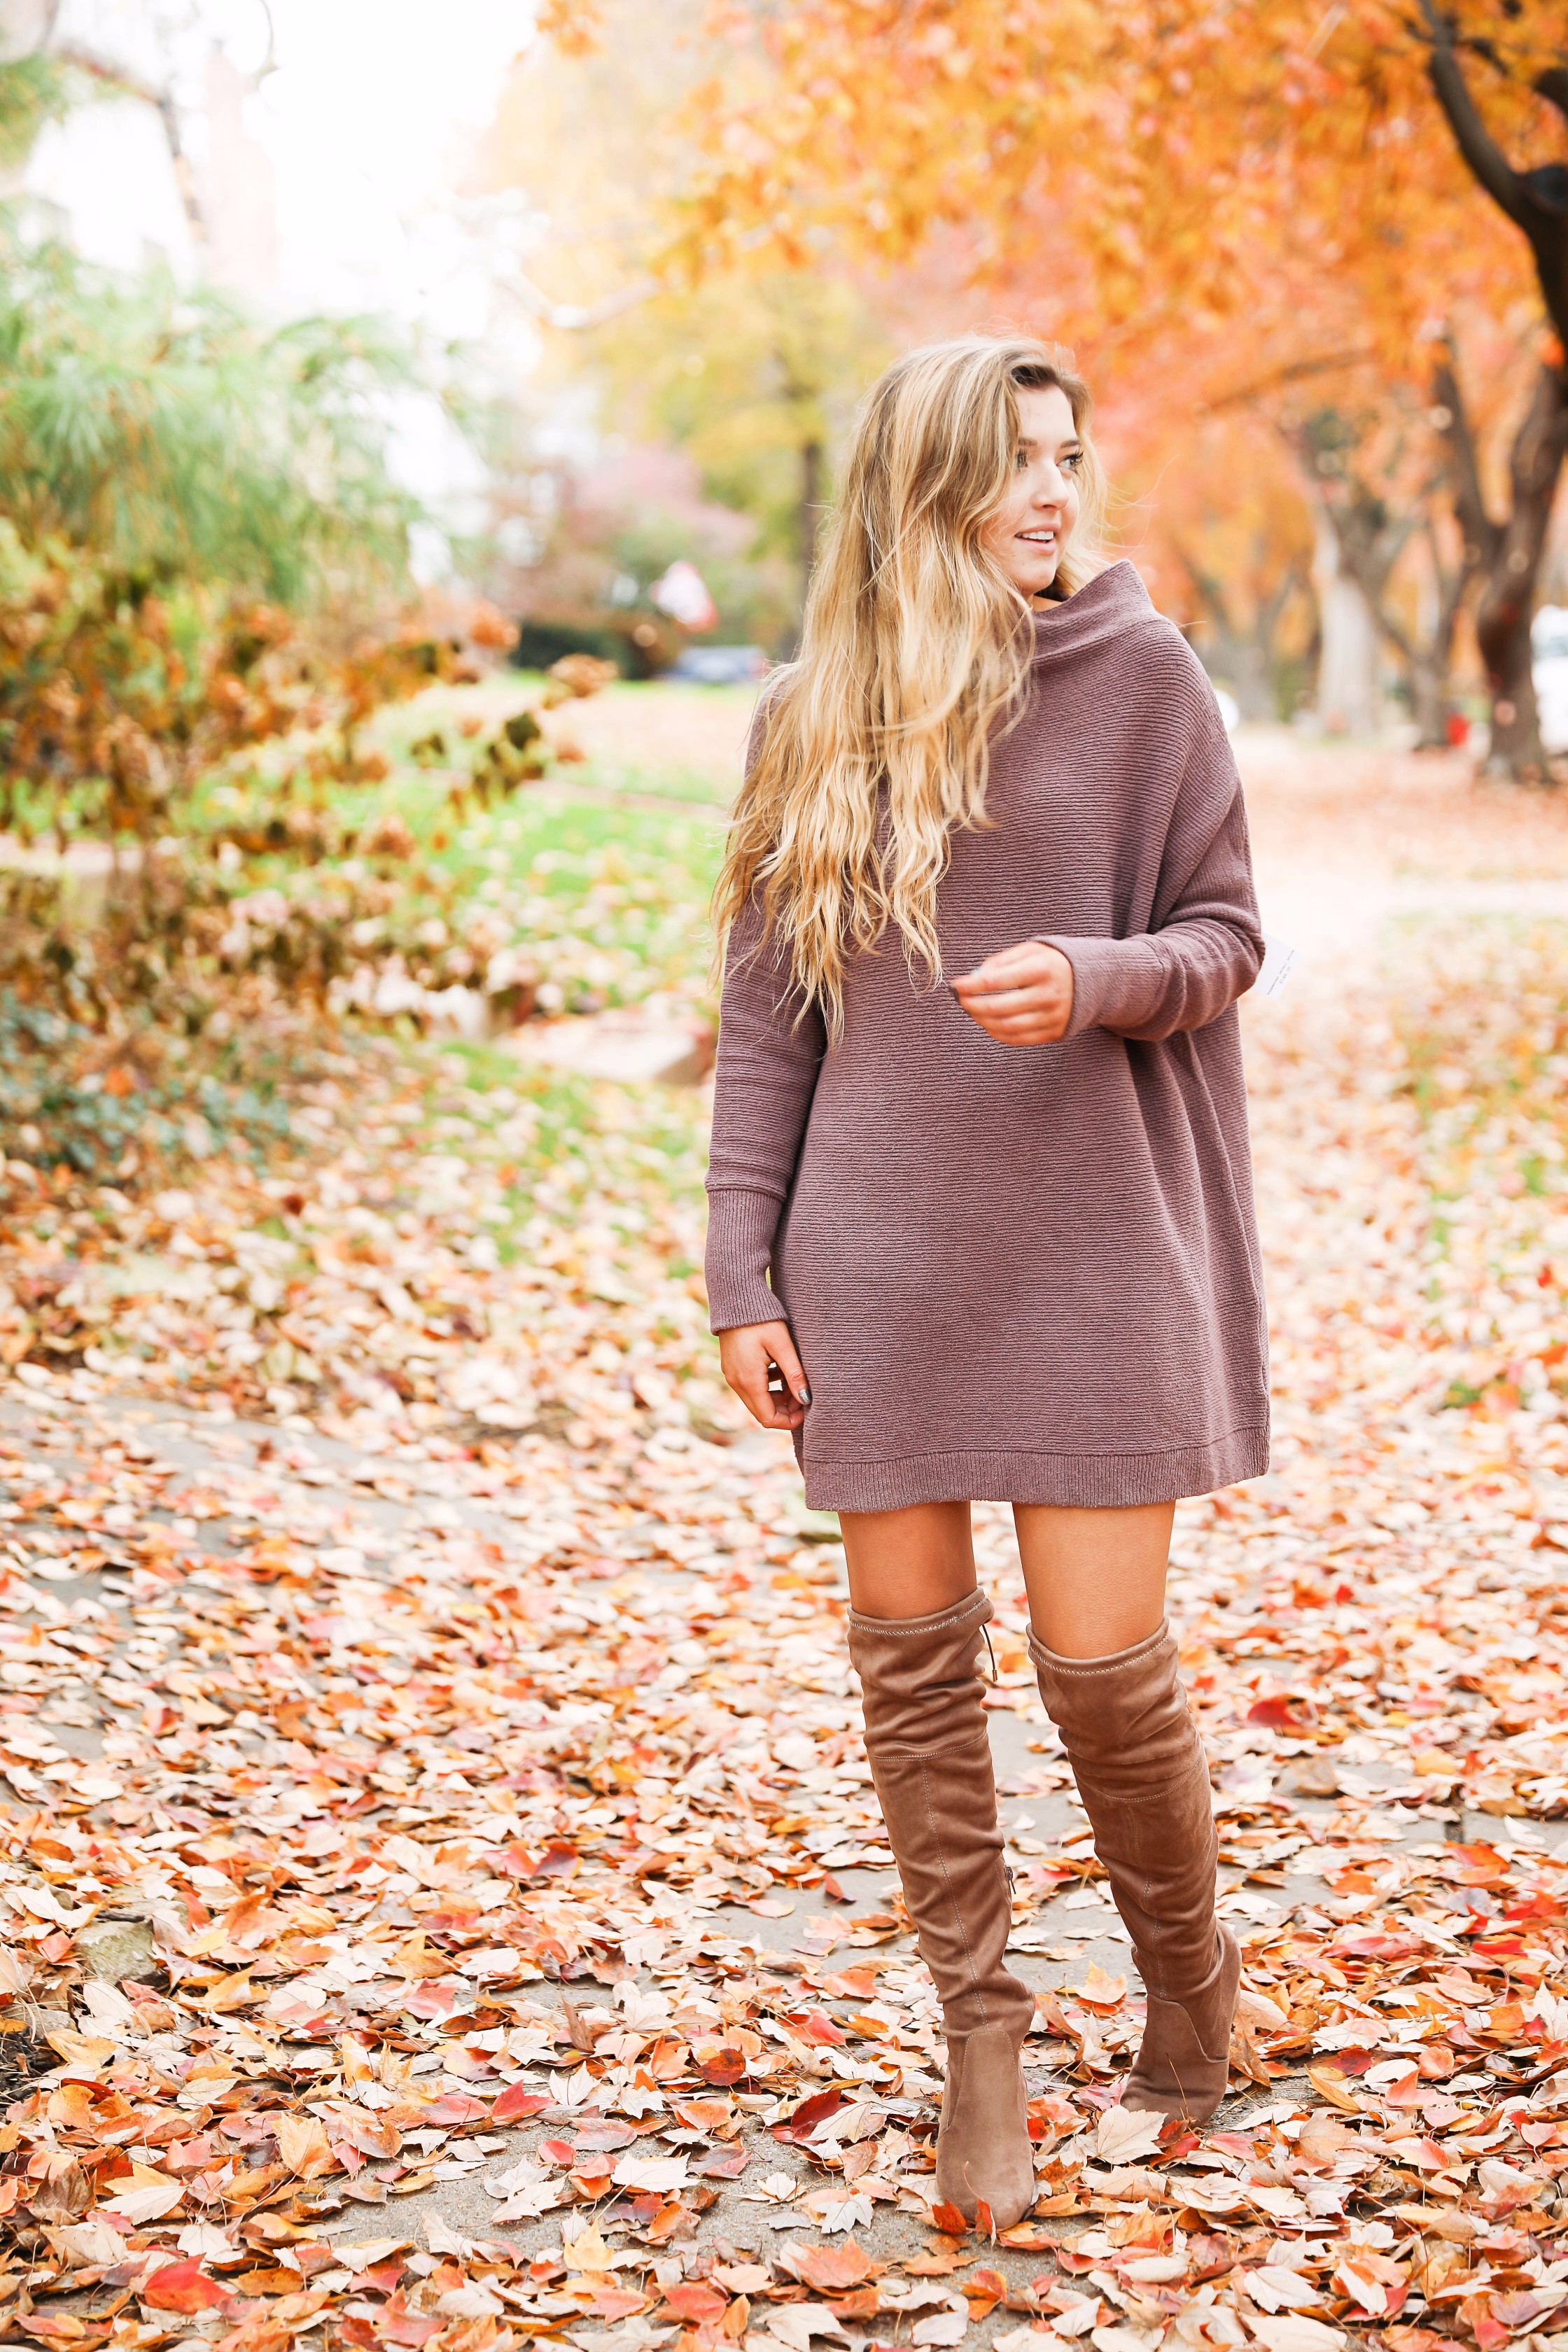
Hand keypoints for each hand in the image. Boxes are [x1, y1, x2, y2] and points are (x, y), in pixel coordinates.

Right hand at [718, 1318, 810, 1430]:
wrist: (735, 1298)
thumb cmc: (761, 1319)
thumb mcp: (782, 1345)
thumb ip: (795, 1374)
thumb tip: (806, 1399)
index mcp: (749, 1380)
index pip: (768, 1418)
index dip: (790, 1421)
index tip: (807, 1409)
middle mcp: (736, 1383)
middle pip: (762, 1412)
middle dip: (785, 1410)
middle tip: (804, 1394)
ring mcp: (732, 1375)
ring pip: (757, 1400)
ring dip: (777, 1398)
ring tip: (795, 1380)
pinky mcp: (732, 1367)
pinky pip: (751, 1387)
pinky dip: (768, 1386)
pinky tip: (781, 1370)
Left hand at [951, 939, 1074, 1044]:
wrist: (1094, 981)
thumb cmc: (1053, 963)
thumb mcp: (1032, 950)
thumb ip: (1002, 961)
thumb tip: (975, 976)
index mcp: (1042, 969)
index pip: (997, 980)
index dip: (971, 985)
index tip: (956, 985)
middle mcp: (1049, 995)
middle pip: (999, 1007)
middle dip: (973, 1005)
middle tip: (960, 1000)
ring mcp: (1053, 1017)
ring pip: (1007, 1026)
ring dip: (983, 1021)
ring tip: (972, 1011)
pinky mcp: (1055, 1033)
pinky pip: (1019, 1039)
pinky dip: (998, 1033)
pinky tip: (988, 1023)